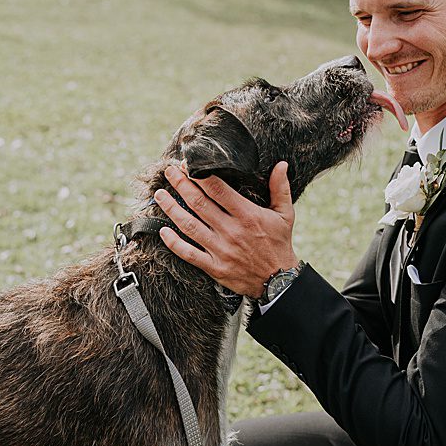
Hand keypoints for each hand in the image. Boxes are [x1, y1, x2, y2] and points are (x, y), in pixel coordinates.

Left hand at [152, 162, 298, 297]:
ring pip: (189, 226)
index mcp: (248, 215)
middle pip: (199, 204)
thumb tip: (281, 164)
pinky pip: (189, 254)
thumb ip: (280, 188)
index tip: (188, 165)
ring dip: (172, 209)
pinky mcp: (214, 267)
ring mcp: (221, 250)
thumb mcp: (285, 214)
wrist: (279, 281)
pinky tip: (162, 231)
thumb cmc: (280, 244)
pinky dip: (174, 243)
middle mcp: (232, 231)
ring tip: (160, 195)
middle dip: (181, 185)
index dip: (200, 175)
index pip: (218, 190)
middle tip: (168, 173)